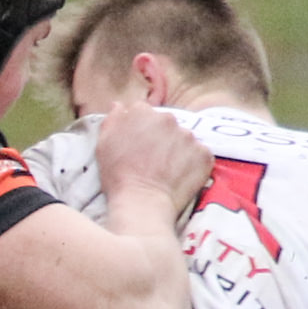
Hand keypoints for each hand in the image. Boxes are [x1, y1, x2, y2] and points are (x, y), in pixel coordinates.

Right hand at [92, 101, 209, 219]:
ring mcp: (189, 136)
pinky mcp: (204, 154)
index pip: (143, 112)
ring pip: (184, 138)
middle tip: (152, 158)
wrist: (142, 202)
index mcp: (142, 112)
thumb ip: (112, 119)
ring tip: (166, 169)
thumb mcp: (103, 144)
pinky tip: (179, 176)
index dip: (140, 128)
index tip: (138, 143)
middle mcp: (168, 119)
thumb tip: (119, 106)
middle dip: (161, 136)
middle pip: (166, 123)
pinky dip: (192, 163)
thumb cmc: (118, 176)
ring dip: (177, 149)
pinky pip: (199, 154)